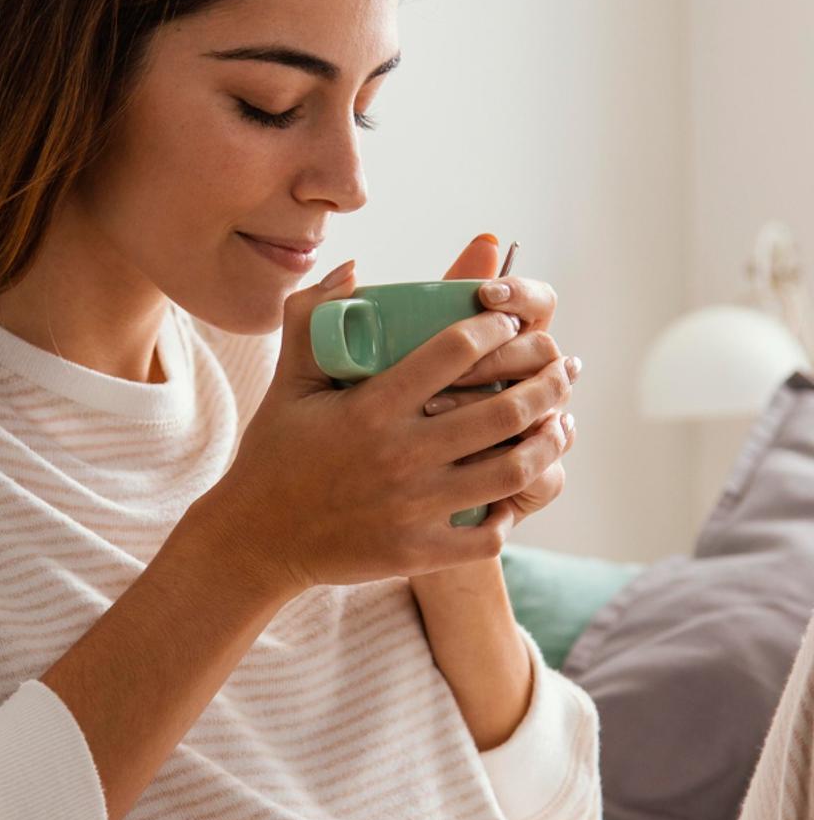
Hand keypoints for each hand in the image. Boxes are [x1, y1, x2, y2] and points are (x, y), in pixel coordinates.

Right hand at [189, 259, 574, 600]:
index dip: (495, 328)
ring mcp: (412, 507)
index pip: (455, 351)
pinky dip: (513, 510)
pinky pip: (489, 535)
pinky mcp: (416, 551)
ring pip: (511, 470)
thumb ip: (313, 317)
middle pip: (503, 409)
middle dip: (546, 381)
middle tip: (562, 367)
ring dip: (549, 441)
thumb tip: (354, 267)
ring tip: (561, 422)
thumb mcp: (288, 381)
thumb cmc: (274, 453)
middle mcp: (399, 454)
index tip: (509, 321)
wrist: (257, 538)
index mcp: (371, 407)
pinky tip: (520, 489)